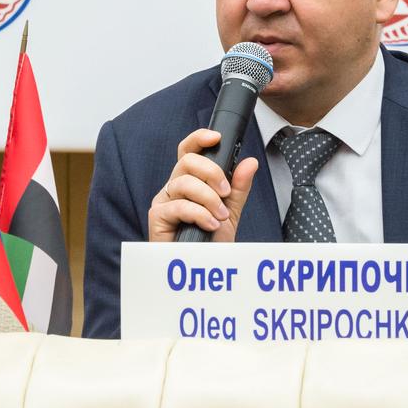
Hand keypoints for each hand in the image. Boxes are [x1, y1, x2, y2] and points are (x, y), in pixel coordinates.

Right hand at [148, 128, 258, 242]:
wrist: (201, 269)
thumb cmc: (210, 243)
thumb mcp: (231, 211)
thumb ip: (238, 187)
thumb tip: (250, 162)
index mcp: (190, 181)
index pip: (189, 151)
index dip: (199, 139)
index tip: (216, 138)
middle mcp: (174, 187)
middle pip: (187, 161)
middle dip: (212, 173)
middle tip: (225, 193)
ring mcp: (163, 201)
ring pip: (184, 182)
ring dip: (208, 199)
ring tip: (219, 217)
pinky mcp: (157, 216)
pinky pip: (179, 204)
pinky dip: (199, 214)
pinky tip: (209, 225)